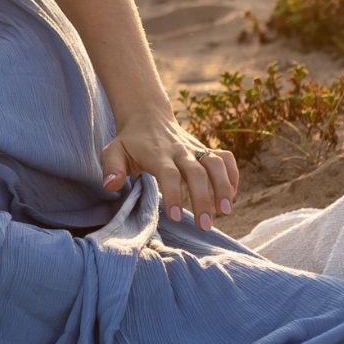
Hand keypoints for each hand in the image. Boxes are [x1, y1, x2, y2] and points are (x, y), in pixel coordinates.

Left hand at [101, 115, 239, 230]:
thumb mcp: (112, 151)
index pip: (169, 174)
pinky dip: (233, 174)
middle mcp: (179, 150)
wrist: (147, 117)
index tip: (176, 218)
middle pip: (197, 172)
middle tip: (205, 226)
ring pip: (216, 164)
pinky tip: (232, 195)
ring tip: (225, 212)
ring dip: (224, 187)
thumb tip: (111, 186)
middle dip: (203, 199)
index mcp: (156, 153)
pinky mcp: (205, 149)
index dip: (174, 194)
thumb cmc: (129, 142)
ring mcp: (195, 148)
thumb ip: (111, 168)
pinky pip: (226, 157)